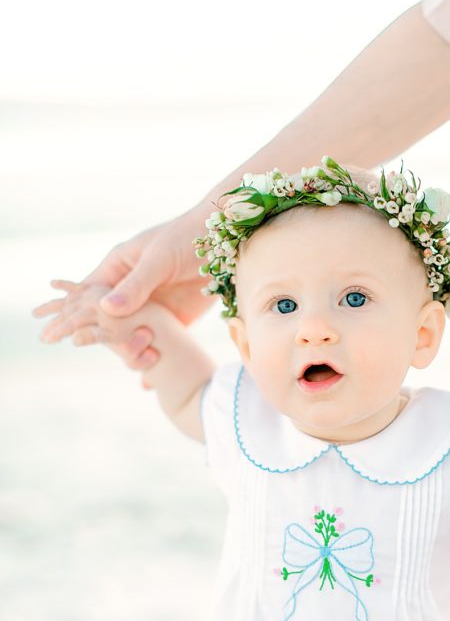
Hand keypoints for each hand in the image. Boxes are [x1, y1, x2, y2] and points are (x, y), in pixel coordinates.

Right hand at [31, 211, 213, 368]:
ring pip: (125, 336)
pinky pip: (154, 344)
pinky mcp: (173, 320)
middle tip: (62, 345)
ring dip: (123, 352)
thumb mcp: (159, 259)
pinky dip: (147, 360)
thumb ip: (136, 285)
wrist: (227, 243)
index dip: (66, 314)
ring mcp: (150, 307)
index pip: (85, 295)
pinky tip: (146, 382)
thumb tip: (106, 310)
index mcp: (119, 269)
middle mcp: (130, 291)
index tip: (49, 333)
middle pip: (99, 319)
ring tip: (131, 361)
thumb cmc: (188, 238)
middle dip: (82, 333)